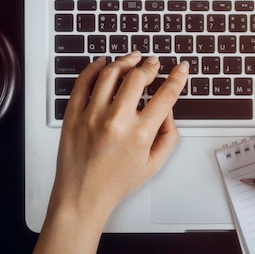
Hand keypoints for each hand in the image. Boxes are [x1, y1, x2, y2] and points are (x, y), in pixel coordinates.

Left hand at [51, 51, 187, 214]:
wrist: (82, 195)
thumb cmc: (115, 182)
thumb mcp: (154, 165)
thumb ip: (168, 136)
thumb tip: (168, 111)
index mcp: (140, 134)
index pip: (166, 95)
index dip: (177, 77)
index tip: (181, 68)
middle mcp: (116, 121)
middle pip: (138, 77)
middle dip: (150, 66)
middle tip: (153, 63)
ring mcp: (92, 115)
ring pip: (111, 73)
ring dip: (125, 61)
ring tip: (132, 59)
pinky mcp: (73, 114)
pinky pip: (84, 82)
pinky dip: (94, 68)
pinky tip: (103, 64)